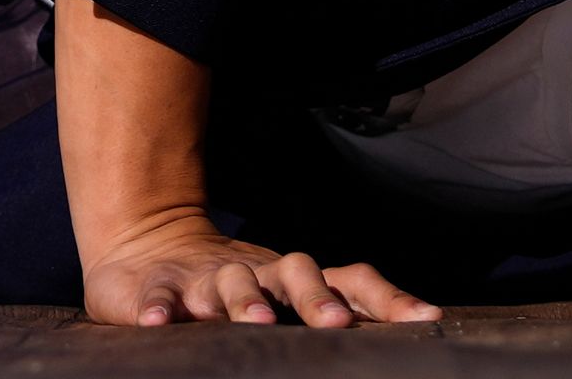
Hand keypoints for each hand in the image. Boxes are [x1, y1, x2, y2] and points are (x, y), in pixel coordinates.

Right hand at [78, 206, 434, 328]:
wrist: (147, 247)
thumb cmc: (235, 286)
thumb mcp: (285, 296)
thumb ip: (336, 303)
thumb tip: (415, 325)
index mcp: (294, 279)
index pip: (351, 280)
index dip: (387, 298)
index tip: (424, 319)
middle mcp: (259, 273)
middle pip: (296, 273)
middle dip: (316, 299)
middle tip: (335, 324)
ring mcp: (207, 278)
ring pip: (230, 283)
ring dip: (243, 301)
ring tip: (255, 322)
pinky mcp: (159, 288)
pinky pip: (159, 297)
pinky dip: (157, 308)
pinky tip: (159, 323)